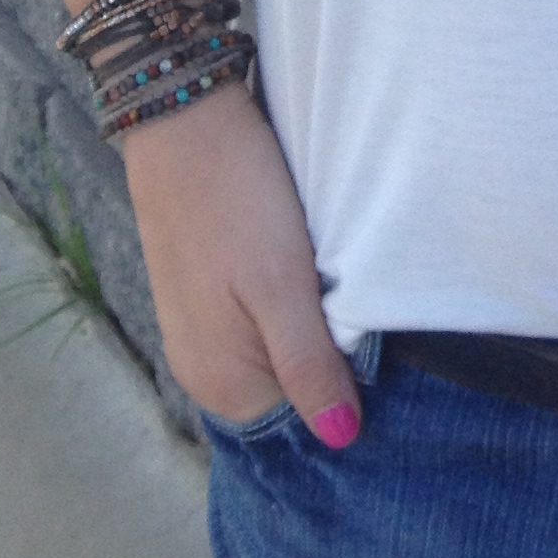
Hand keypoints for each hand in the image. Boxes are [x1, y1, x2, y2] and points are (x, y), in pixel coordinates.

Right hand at [118, 83, 363, 443]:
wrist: (182, 116)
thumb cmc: (236, 198)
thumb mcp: (282, 283)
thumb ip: (309, 365)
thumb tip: (340, 440)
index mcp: (223, 382)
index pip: (307, 418)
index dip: (348, 386)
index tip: (375, 341)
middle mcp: (202, 370)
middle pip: (291, 388)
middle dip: (329, 358)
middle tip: (360, 303)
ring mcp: (198, 332)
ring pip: (278, 351)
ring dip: (310, 327)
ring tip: (332, 281)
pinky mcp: (200, 294)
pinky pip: (258, 322)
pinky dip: (288, 304)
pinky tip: (303, 269)